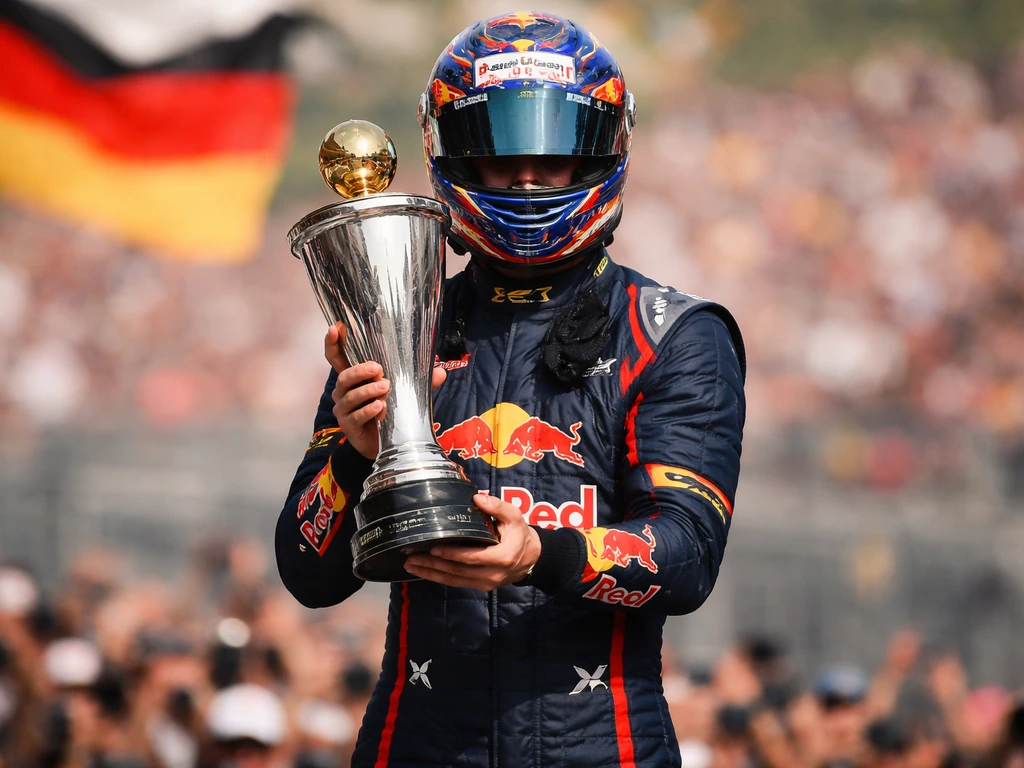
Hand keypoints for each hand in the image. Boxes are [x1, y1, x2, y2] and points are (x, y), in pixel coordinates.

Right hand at [325, 321, 446, 459]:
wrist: (388, 444)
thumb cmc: (391, 412)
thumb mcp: (405, 393)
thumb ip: (418, 382)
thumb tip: (440, 371)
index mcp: (354, 379)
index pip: (337, 358)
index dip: (333, 343)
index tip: (335, 328)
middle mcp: (344, 392)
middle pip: (343, 376)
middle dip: (360, 371)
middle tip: (378, 368)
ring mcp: (344, 410)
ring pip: (350, 396)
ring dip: (367, 390)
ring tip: (385, 388)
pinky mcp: (348, 426)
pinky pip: (355, 416)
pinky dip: (368, 411)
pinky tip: (379, 408)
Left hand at [404, 494, 539, 589]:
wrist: (531, 558)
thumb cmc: (520, 534)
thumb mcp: (514, 516)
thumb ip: (497, 506)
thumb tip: (477, 498)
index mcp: (501, 557)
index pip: (472, 557)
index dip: (452, 554)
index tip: (433, 548)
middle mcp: (492, 574)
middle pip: (457, 571)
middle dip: (432, 565)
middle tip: (411, 558)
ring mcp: (485, 583)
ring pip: (454, 580)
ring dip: (431, 574)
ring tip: (410, 566)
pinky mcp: (480, 586)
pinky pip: (457, 583)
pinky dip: (439, 577)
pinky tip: (424, 572)